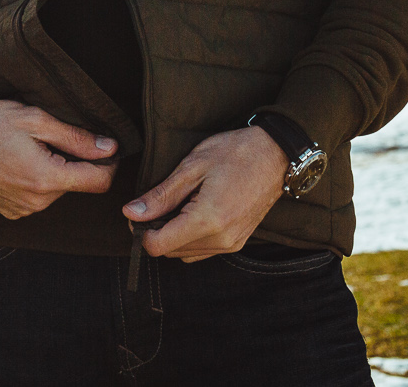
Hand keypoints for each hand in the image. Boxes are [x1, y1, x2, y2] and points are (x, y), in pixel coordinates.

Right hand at [0, 100, 118, 219]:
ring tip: (29, 148)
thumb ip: (75, 137)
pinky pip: (37, 198)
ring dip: (53, 171)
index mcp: (46, 178)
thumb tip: (110, 148)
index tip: (104, 147)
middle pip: (76, 184)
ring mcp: (23, 210)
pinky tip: (17, 162)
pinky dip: (36, 182)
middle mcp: (37, 202)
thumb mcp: (34, 119)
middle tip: (50, 137)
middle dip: (73, 162)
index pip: (99, 182)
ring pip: (57, 191)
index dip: (108, 164)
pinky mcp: (11, 212)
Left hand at [125, 126, 289, 262]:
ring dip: (173, 235)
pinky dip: (190, 237)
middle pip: (170, 251)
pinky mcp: (238, 242)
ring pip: (185, 253)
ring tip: (179, 203)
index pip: (158, 246)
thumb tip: (131, 213)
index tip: (138, 212)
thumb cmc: (234, 153)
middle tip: (158, 202)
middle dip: (156, 231)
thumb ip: (161, 195)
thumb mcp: (191, 167)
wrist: (275, 155)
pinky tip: (193, 211)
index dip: (141, 231)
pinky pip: (203, 250)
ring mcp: (231, 244)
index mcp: (207, 220)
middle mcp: (221, 239)